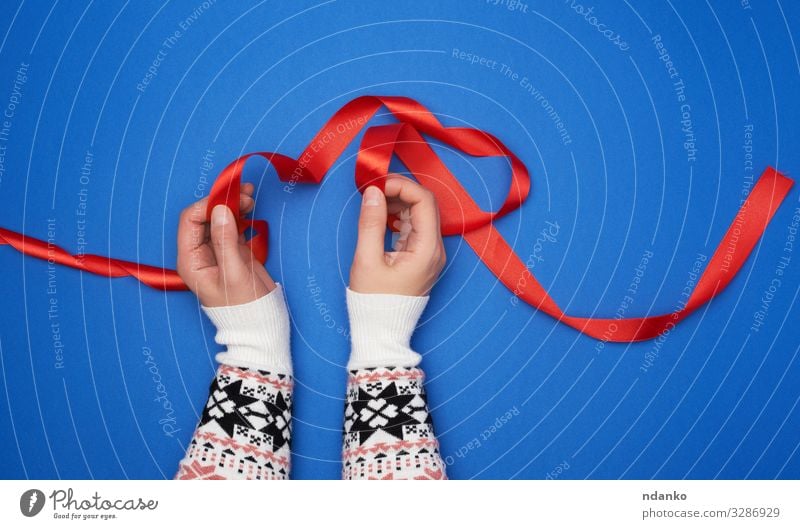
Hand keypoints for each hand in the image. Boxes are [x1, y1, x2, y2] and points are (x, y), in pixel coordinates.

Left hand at [177, 183, 275, 306]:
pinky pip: (231, 226)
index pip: (190, 221)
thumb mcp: (234, 274)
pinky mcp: (232, 251)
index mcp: (191, 260)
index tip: (230, 198)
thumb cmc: (244, 307)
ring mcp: (217, 251)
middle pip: (204, 217)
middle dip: (222, 202)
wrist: (261, 325)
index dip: (207, 205)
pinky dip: (240, 214)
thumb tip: (220, 209)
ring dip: (232, 205)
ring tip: (250, 197)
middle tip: (245, 194)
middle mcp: (200, 253)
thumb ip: (225, 240)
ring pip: (218, 219)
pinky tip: (250, 208)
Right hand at [350, 174, 445, 295]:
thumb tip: (373, 192)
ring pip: (420, 214)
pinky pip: (414, 227)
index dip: (401, 186)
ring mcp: (430, 253)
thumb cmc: (374, 302)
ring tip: (374, 202)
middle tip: (373, 189)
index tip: (377, 184)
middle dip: (400, 191)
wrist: (382, 331)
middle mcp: (435, 249)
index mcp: (427, 249)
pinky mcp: (421, 256)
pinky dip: (399, 216)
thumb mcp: (367, 259)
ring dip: (398, 202)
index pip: (424, 201)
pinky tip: (381, 217)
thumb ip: (371, 222)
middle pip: (425, 204)